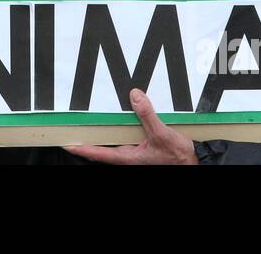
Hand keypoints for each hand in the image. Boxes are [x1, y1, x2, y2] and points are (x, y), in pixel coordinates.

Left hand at [67, 88, 197, 164]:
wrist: (193, 162)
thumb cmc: (178, 156)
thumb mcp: (161, 134)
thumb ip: (147, 115)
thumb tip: (134, 97)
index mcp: (127, 157)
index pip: (97, 153)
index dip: (80, 148)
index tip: (67, 143)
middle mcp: (128, 156)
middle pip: (102, 148)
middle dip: (89, 138)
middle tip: (74, 128)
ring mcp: (134, 153)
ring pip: (114, 142)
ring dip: (105, 133)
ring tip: (92, 120)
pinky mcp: (142, 149)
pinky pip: (126, 138)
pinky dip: (120, 129)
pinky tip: (121, 119)